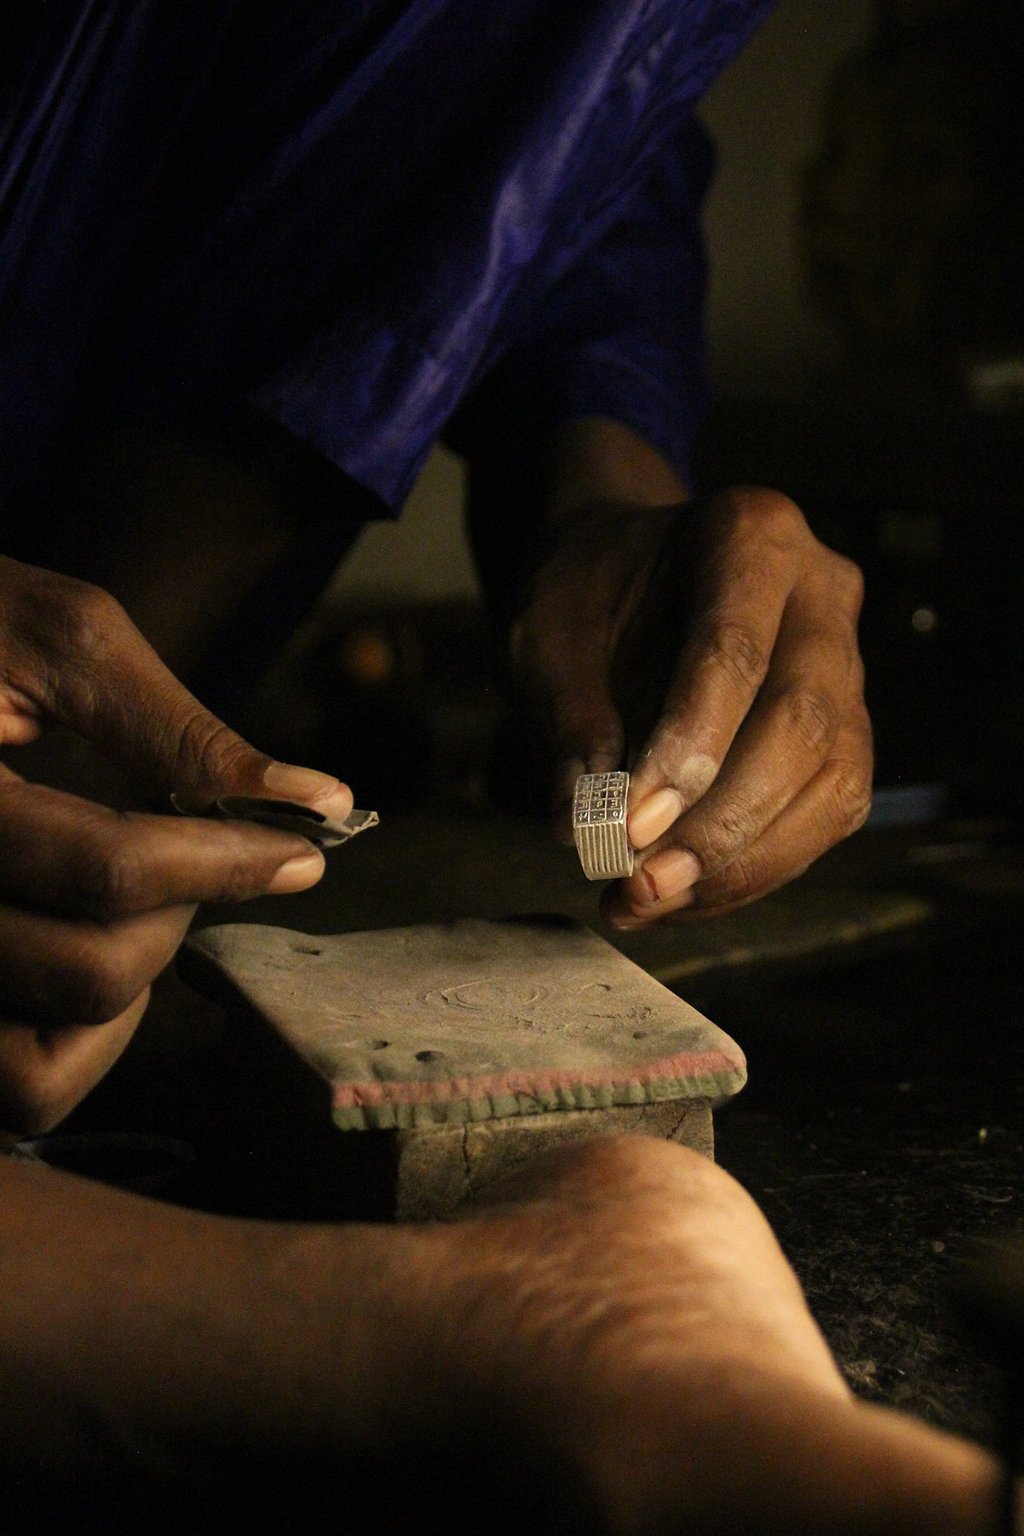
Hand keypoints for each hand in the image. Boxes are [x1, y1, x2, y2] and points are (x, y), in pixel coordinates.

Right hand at [0, 555, 352, 1135]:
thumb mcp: (63, 641)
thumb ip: (181, 734)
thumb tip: (317, 802)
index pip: (109, 870)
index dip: (229, 862)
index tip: (302, 851)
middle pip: (90, 973)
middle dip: (175, 912)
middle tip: (185, 848)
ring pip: (37, 1070)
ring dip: (121, 990)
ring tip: (127, 899)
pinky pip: (13, 1085)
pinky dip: (70, 1044)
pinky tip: (88, 943)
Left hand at [507, 487, 871, 925]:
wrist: (626, 578)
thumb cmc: (587, 594)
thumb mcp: (547, 633)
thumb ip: (566, 716)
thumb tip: (585, 824)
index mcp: (752, 535)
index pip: (735, 651)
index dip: (688, 747)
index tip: (628, 827)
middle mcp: (822, 595)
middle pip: (803, 723)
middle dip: (722, 823)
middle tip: (641, 883)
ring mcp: (848, 667)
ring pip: (832, 782)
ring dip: (742, 864)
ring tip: (648, 901)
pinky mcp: (846, 734)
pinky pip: (826, 815)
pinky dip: (754, 871)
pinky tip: (681, 895)